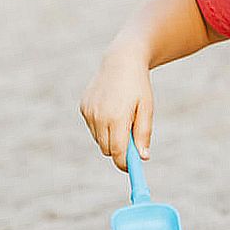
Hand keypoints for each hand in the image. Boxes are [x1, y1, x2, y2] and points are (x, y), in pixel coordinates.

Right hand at [79, 48, 153, 171]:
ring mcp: (89, 112)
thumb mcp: (146, 109)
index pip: (118, 153)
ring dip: (110, 136)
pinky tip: (110, 108)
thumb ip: (143, 134)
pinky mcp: (83, 107)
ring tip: (122, 116)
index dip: (125, 164)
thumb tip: (142, 158)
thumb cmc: (138, 86)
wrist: (121, 61)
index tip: (132, 169)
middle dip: (119, 150)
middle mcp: (100, 117)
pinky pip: (93, 127)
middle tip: (131, 142)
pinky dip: (102, 125)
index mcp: (117, 118)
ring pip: (99, 139)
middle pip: (107, 150)